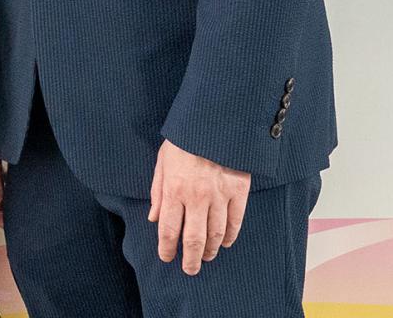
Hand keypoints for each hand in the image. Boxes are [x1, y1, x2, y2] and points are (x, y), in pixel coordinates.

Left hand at [148, 139, 249, 274]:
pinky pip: (235, 222)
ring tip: (207, 256)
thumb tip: (154, 218)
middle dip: (191, 259)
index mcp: (174, 190)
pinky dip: (230, 236)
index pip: (169, 230)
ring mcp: (219, 196)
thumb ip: (158, 192)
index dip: (167, 249)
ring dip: (211, 250)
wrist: (214, 121)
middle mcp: (196, 197)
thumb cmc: (184, 140)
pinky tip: (226, 242)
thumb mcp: (162, 161)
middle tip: (190, 269)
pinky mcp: (238, 192)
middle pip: (194, 240)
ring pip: (216, 235)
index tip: (167, 258)